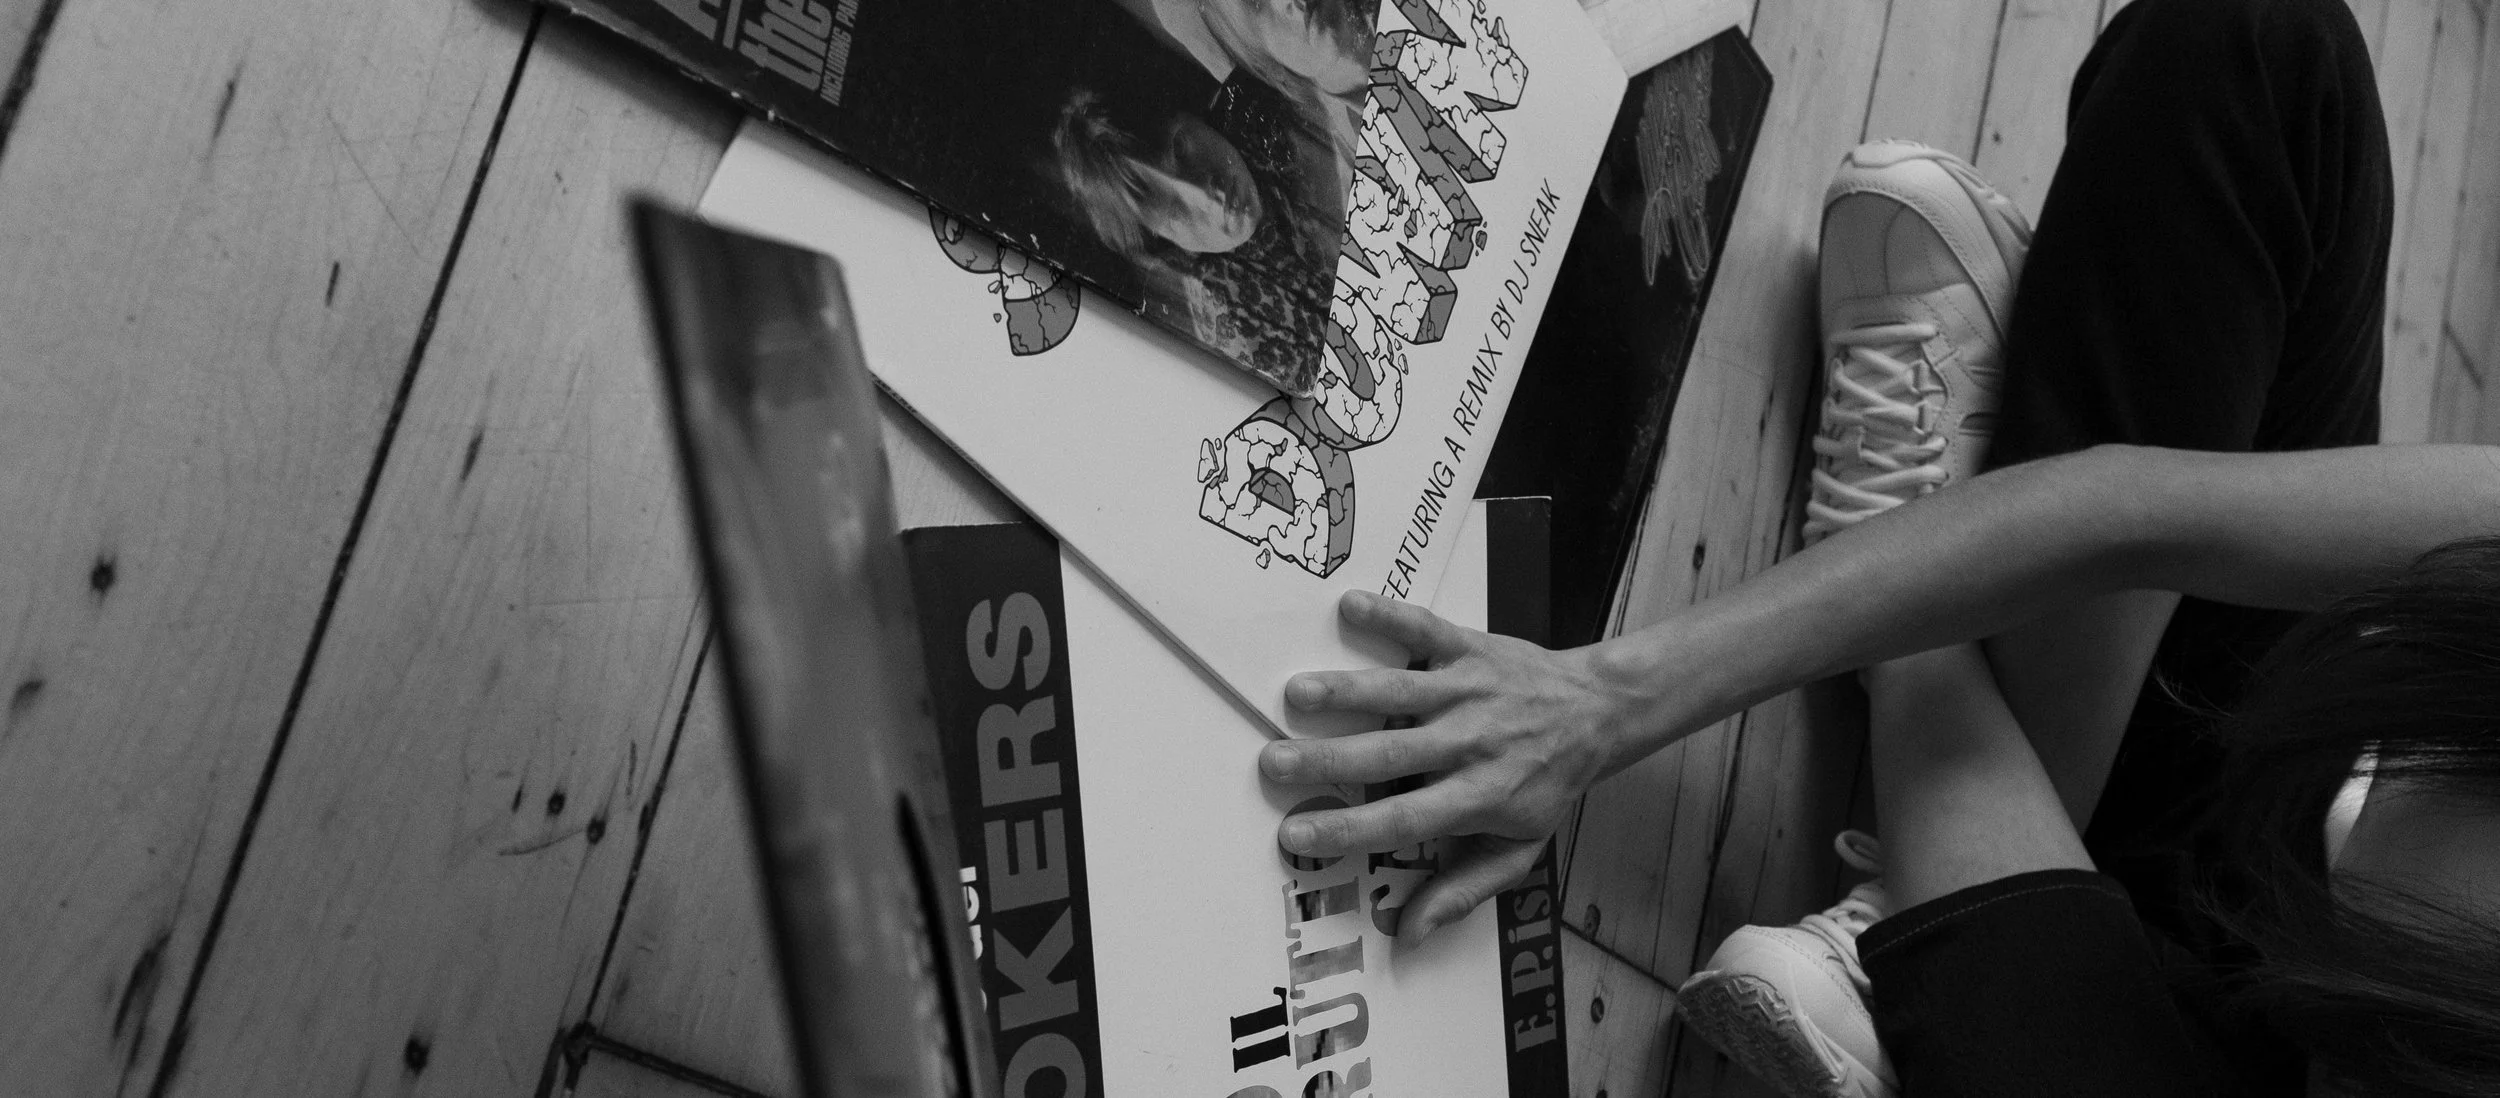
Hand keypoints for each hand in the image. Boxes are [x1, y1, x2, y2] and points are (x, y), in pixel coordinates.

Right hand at [1262, 590, 1637, 938]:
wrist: (1598, 712)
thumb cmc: (1547, 784)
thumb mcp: (1518, 849)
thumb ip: (1463, 890)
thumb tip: (1408, 935)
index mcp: (1478, 797)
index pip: (1403, 818)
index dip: (1348, 828)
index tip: (1296, 832)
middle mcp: (1469, 743)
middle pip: (1389, 755)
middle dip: (1327, 760)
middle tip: (1272, 764)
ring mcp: (1468, 692)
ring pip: (1399, 693)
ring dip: (1345, 691)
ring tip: (1294, 694)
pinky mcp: (1470, 649)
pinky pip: (1426, 631)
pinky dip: (1390, 618)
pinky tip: (1350, 607)